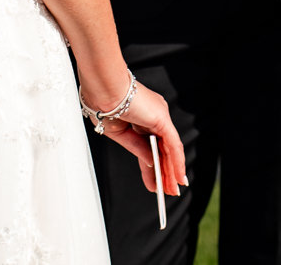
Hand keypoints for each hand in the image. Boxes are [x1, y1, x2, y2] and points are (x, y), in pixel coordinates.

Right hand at [93, 81, 187, 195]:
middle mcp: (153, 116)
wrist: (102, 89)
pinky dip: (177, 162)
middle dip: (165, 172)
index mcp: (140, 116)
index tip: (154, 183)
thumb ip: (137, 147)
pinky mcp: (162, 119)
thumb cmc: (103, 104)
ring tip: (173, 189)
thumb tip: (150, 161)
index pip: (150, 146)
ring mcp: (159, 116)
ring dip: (172, 171)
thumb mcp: (119, 133)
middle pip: (163, 149)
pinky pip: (173, 144)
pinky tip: (178, 177)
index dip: (152, 166)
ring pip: (170, 149)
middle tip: (168, 191)